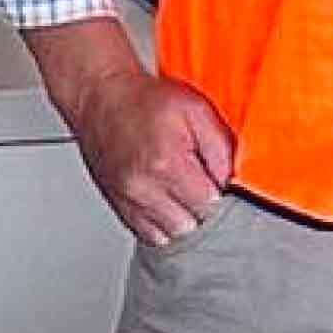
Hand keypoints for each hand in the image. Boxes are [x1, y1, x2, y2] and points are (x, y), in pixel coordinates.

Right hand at [25, 16, 235, 247]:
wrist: (101, 98)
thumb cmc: (145, 100)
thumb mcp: (196, 109)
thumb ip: (221, 148)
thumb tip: (231, 181)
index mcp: (166, 163)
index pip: (209, 204)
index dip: (218, 190)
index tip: (213, 175)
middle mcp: (143, 187)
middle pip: (190, 224)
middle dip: (200, 206)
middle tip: (196, 179)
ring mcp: (128, 199)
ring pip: (170, 234)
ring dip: (182, 216)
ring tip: (179, 187)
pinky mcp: (118, 206)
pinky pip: (149, 234)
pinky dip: (162, 223)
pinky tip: (165, 197)